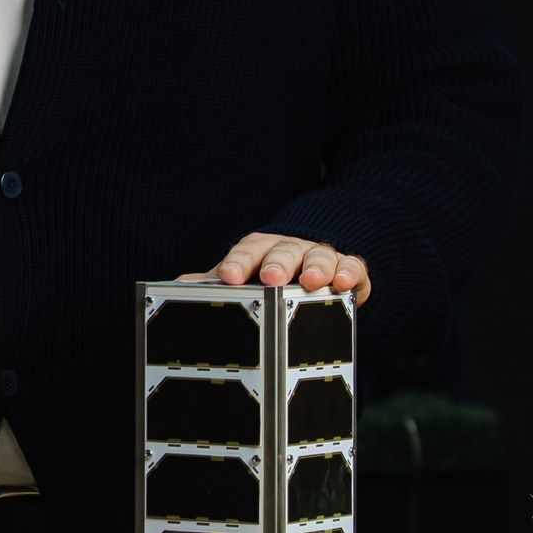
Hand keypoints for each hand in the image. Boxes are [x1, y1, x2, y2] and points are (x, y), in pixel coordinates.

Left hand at [181, 232, 370, 303]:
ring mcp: (320, 257)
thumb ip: (218, 281)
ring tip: (312, 281)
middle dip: (277, 264)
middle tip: (270, 278)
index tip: (228, 276)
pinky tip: (343, 283)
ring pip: (319, 257)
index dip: (238, 262)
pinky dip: (348, 273)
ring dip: (316, 267)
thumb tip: (182, 284)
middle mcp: (291, 249)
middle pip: (283, 251)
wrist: (315, 266)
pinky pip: (351, 266)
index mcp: (262, 249)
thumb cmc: (273, 274)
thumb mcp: (245, 277)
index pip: (247, 251)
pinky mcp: (348, 269)